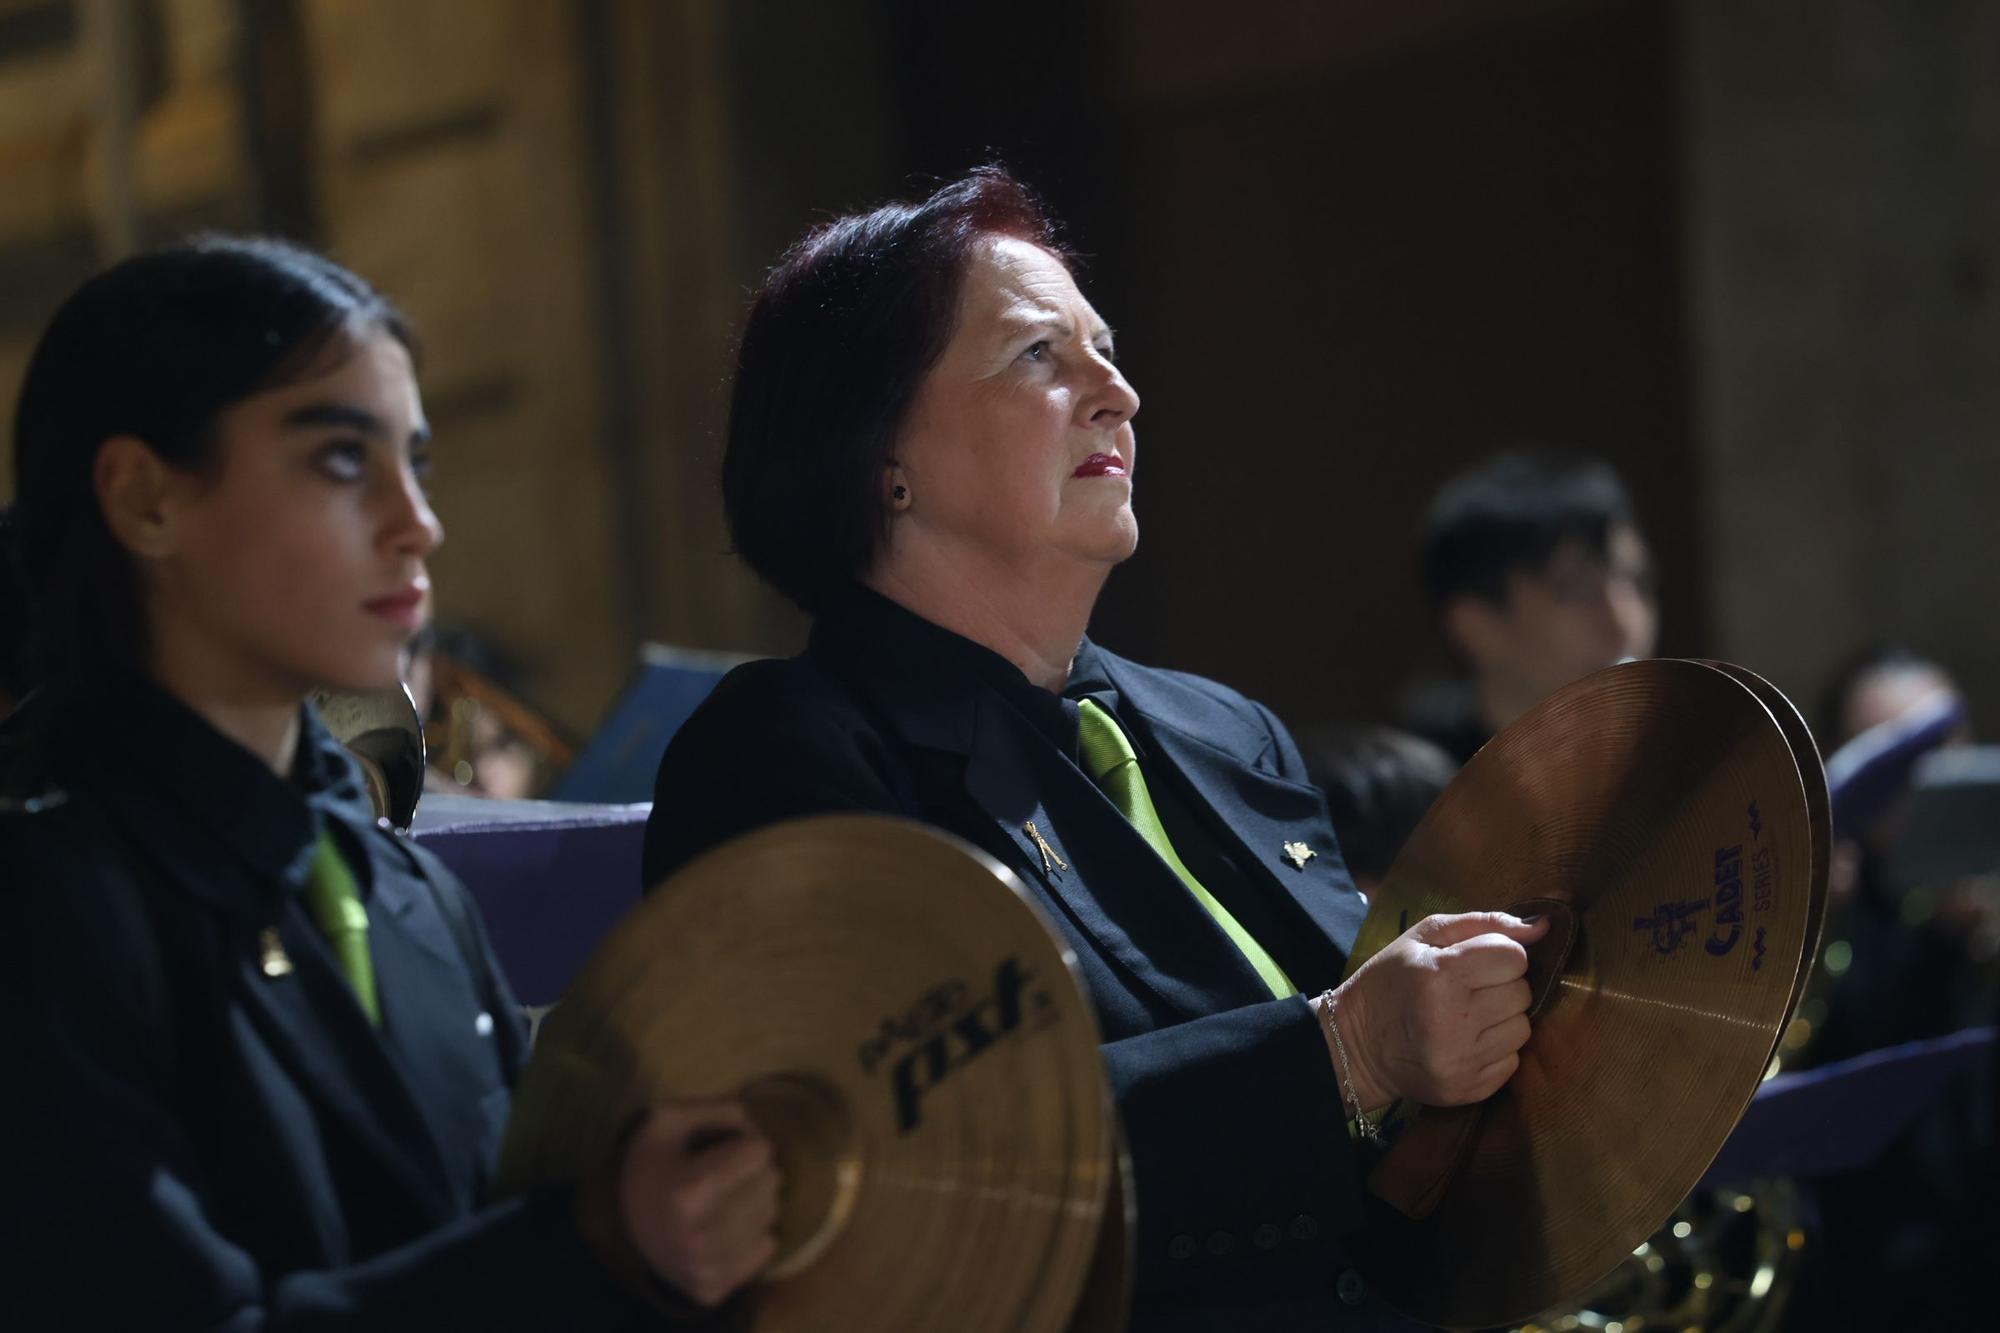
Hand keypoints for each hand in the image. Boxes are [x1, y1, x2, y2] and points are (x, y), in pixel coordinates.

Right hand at [618, 1099, 780, 1306]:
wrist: (616, 1224)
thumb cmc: (650, 1164)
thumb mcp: (670, 1120)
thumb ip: (720, 1109)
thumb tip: (761, 1127)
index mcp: (687, 1193)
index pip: (761, 1152)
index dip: (743, 1143)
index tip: (722, 1149)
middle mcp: (698, 1238)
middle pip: (770, 1184)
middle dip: (753, 1171)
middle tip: (723, 1174)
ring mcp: (706, 1268)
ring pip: (772, 1216)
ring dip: (754, 1201)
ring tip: (721, 1199)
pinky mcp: (711, 1288)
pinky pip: (766, 1249)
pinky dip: (751, 1233)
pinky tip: (723, 1227)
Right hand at [1324, 911, 1548, 1108]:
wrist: (1356, 1045)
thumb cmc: (1390, 981)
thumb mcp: (1424, 937)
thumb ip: (1484, 924)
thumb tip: (1543, 926)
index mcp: (1440, 975)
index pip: (1513, 957)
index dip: (1498, 954)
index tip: (1475, 962)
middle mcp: (1454, 1020)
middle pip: (1522, 993)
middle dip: (1501, 986)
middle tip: (1469, 990)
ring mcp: (1463, 1060)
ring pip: (1523, 1029)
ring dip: (1503, 1019)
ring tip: (1468, 1017)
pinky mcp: (1470, 1089)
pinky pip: (1513, 1061)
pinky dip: (1496, 1049)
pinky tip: (1467, 1043)